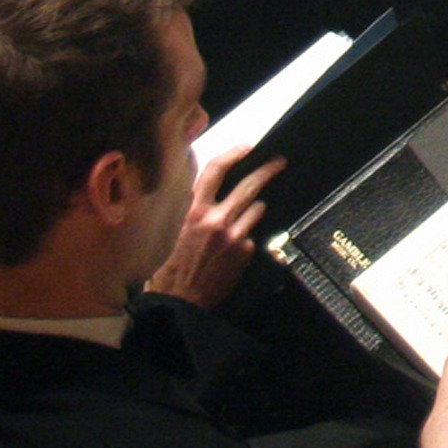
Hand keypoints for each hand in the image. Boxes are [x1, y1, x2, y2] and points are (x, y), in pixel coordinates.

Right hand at [142, 144, 283, 308]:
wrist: (178, 301)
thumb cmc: (168, 267)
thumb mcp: (172, 230)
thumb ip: (191, 209)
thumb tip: (207, 192)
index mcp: (192, 211)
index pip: (215, 172)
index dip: (232, 155)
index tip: (247, 147)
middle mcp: (216, 219)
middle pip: (248, 185)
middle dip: (267, 170)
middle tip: (279, 162)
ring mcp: (234, 235)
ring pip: (256, 209)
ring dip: (253, 209)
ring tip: (246, 216)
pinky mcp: (245, 251)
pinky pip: (251, 235)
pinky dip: (246, 236)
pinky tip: (233, 248)